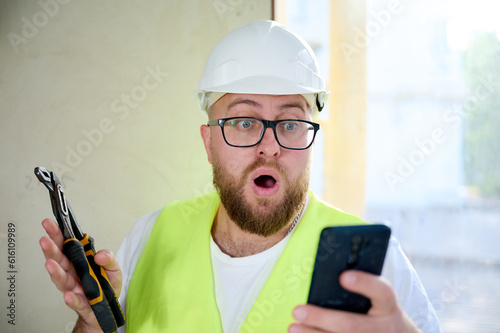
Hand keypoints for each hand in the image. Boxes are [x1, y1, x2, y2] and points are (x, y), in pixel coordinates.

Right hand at [39, 218, 122, 331]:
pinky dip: (71, 299)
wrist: (109, 309)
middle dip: (51, 250)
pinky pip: (75, 301)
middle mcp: (72, 273)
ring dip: (55, 272)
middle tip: (45, 240)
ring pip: (62, 280)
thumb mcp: (114, 268)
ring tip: (50, 264)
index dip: (57, 234)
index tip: (49, 224)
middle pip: (59, 260)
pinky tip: (68, 295)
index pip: (66, 245)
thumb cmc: (107, 286)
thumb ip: (108, 258)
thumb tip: (100, 255)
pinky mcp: (81, 304)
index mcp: (79, 261)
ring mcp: (74, 288)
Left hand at [289, 271, 421, 332]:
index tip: (343, 276)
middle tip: (298, 310)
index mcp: (389, 307)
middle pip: (351, 325)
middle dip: (322, 318)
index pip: (382, 292)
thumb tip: (327, 278)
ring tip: (293, 327)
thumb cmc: (380, 313)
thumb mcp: (379, 300)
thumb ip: (361, 291)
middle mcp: (384, 328)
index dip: (364, 284)